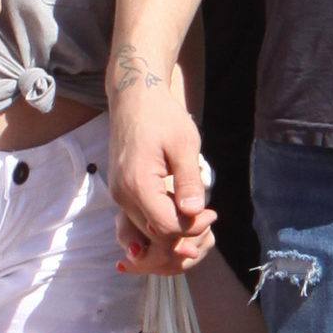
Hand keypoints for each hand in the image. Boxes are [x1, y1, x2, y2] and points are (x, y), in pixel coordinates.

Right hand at [107, 62, 216, 271]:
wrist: (135, 98)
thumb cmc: (162, 116)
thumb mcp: (185, 145)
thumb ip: (189, 181)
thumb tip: (195, 213)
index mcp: (138, 184)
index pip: (166, 228)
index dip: (193, 228)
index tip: (213, 213)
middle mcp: (122, 195)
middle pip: (154, 234)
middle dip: (184, 233)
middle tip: (208, 215)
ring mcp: (119, 194)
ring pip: (146, 229)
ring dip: (172, 228)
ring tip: (196, 211)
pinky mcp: (121, 191)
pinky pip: (140, 217)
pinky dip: (161, 219)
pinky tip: (179, 205)